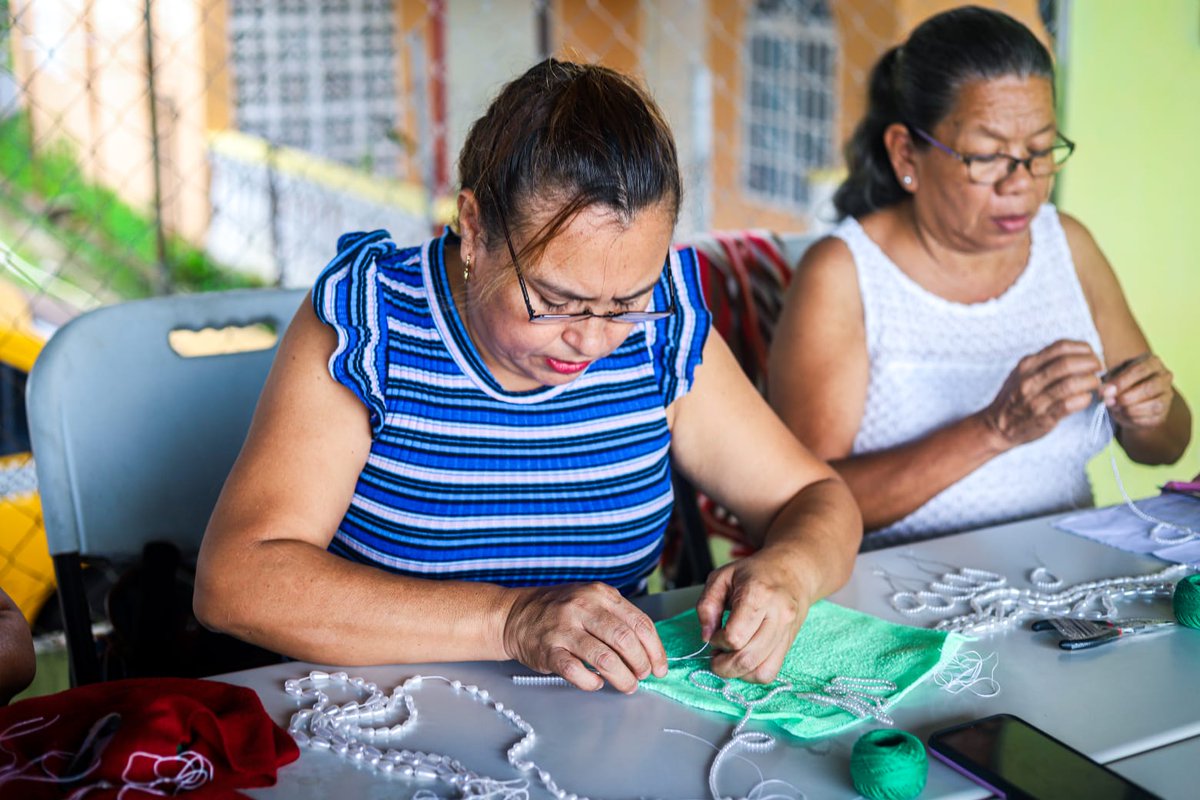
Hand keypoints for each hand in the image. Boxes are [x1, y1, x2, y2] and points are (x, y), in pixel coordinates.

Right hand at [502, 583, 667, 693]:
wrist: (515, 614)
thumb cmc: (560, 610)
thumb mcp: (591, 599)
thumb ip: (618, 617)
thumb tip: (649, 650)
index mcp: (600, 594)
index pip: (639, 623)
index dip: (655, 649)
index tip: (660, 667)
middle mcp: (582, 608)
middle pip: (625, 640)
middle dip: (641, 664)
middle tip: (643, 676)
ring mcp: (563, 629)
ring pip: (605, 659)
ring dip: (622, 678)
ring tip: (627, 685)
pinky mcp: (548, 651)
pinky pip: (576, 672)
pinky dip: (591, 682)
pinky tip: (596, 683)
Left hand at [695, 552, 814, 683]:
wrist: (791, 572)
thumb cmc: (753, 573)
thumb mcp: (720, 577)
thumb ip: (706, 605)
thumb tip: (706, 636)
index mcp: (758, 595)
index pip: (734, 636)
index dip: (717, 641)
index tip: (714, 633)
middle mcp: (777, 616)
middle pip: (747, 659)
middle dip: (723, 665)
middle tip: (716, 654)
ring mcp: (786, 632)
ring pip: (760, 671)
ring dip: (737, 672)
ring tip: (729, 657)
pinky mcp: (789, 644)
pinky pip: (770, 672)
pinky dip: (752, 674)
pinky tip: (743, 659)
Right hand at [980, 340, 1102, 449]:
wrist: (996, 426)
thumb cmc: (1014, 398)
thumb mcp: (1022, 373)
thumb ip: (1043, 362)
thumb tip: (1076, 353)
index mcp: (1027, 365)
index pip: (1060, 347)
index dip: (1083, 348)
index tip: (1091, 354)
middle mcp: (1030, 380)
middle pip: (1068, 363)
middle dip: (1091, 363)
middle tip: (1099, 368)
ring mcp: (1036, 399)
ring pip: (1072, 384)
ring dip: (1091, 382)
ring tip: (1095, 384)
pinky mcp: (1044, 417)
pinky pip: (1071, 404)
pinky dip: (1085, 399)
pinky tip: (1086, 398)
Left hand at [1100, 353, 1174, 430]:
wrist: (1126, 400)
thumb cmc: (1120, 382)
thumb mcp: (1112, 377)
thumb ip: (1109, 382)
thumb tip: (1106, 391)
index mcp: (1152, 362)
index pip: (1139, 370)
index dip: (1121, 382)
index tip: (1106, 391)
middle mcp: (1165, 377)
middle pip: (1150, 388)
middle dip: (1127, 398)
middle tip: (1110, 402)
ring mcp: (1167, 396)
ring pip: (1155, 405)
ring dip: (1131, 410)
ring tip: (1116, 409)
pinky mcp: (1164, 413)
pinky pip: (1153, 418)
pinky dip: (1135, 419)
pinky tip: (1123, 415)